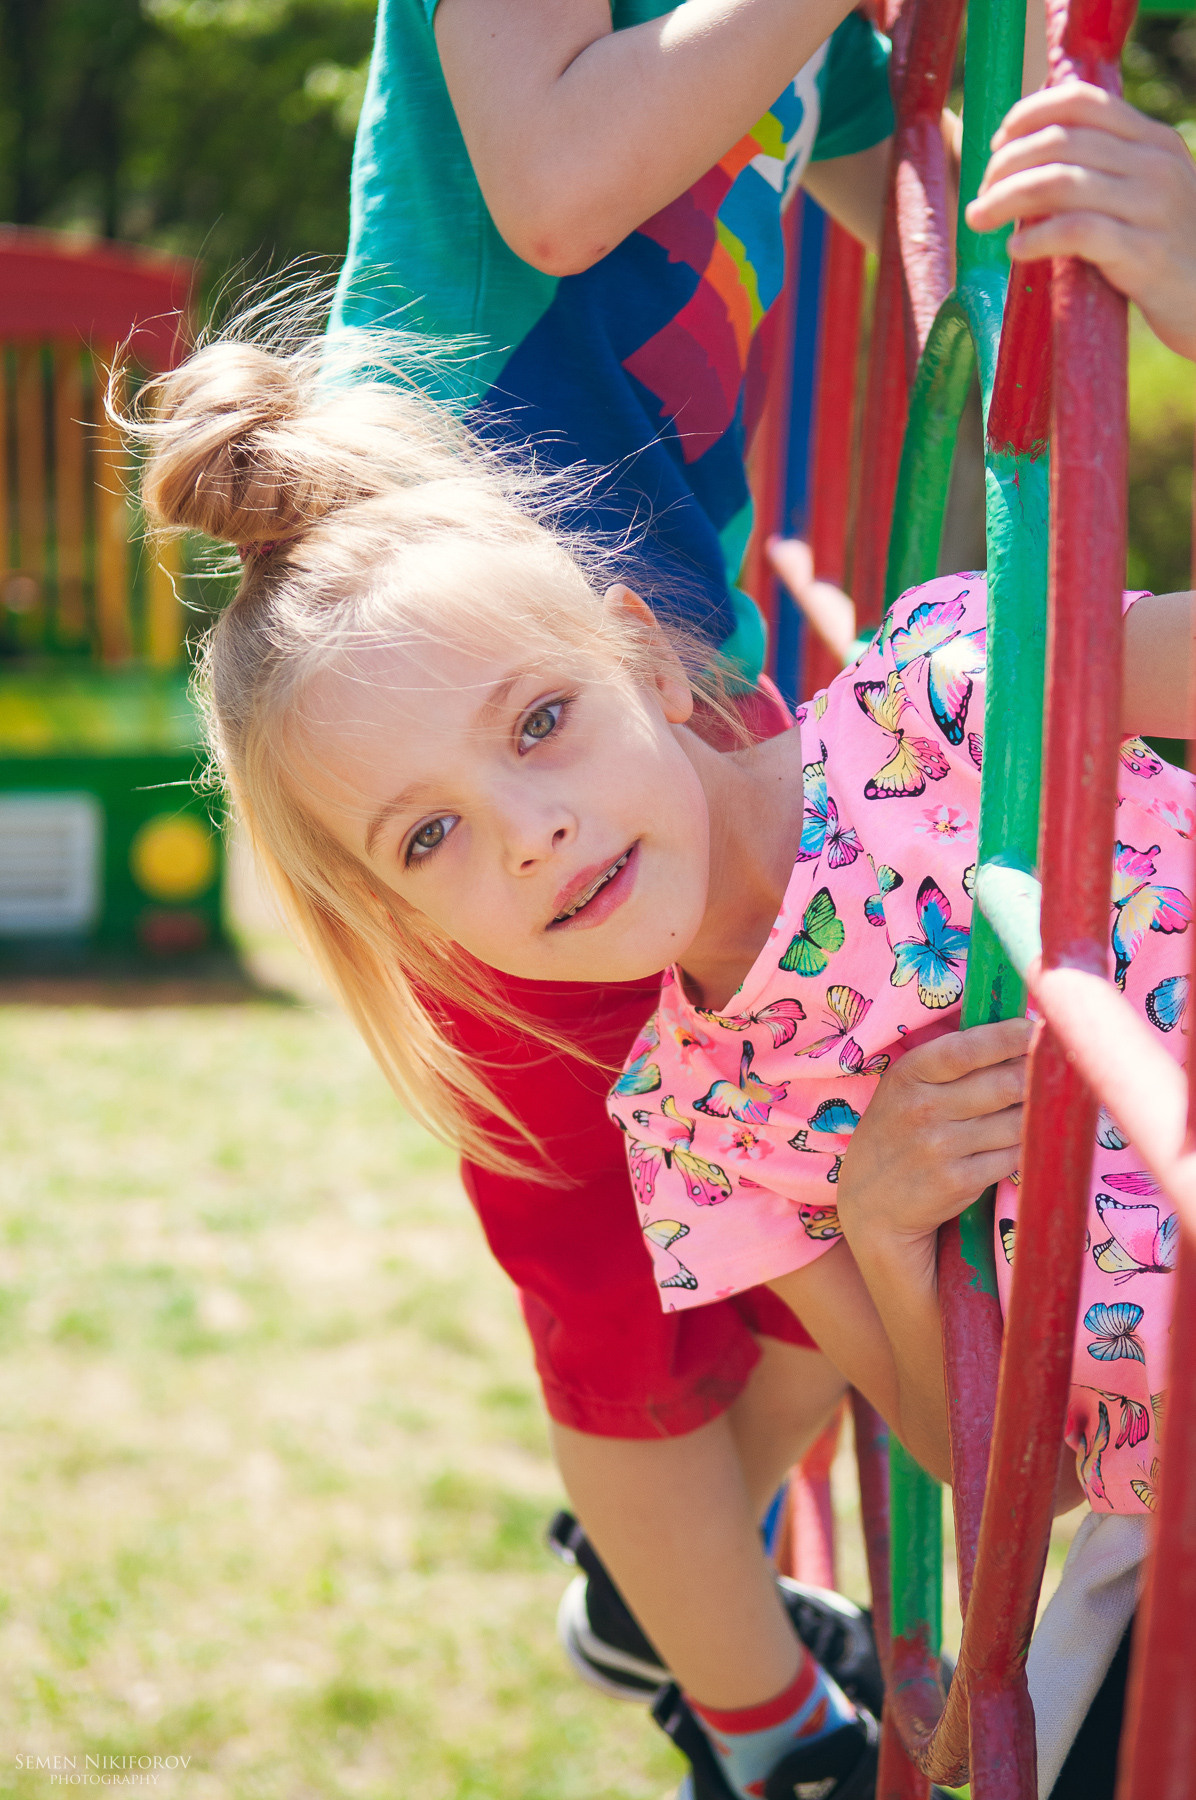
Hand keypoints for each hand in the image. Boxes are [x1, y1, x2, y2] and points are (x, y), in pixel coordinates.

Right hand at [835, 1017, 1030, 1254]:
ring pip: (1016, 1122)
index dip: (1008, 1037)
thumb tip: (1019, 1034)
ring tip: (1043, 1105)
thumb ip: (951, 1063)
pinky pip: (1013, 1155)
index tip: (1036, 1029)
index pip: (967, 1049)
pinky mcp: (960, 1181)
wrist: (871, 1202)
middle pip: (1004, 1084)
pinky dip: (1026, 1145)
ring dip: (1037, 1113)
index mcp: (909, 1075)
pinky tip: (1026, 1138)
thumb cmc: (897, 1132)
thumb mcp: (905, 1088)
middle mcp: (923, 1109)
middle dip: (1037, 1076)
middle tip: (1056, 1070)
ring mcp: (942, 1147)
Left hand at [966, 83, 1195, 361]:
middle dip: (1006, 165)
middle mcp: (1156, 164)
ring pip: (1061, 182)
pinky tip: (1015, 249)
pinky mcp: (1145, 255)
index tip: (997, 144)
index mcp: (1153, 141)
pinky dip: (1037, 238)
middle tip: (981, 194)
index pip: (1082, 101)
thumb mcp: (1143, 197)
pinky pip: (1077, 232)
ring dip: (1006, 199)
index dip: (1029, 115)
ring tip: (979, 218)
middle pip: (1061, 142)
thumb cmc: (1165, 254)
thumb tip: (1024, 170)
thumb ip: (1102, 174)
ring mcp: (1153, 207)